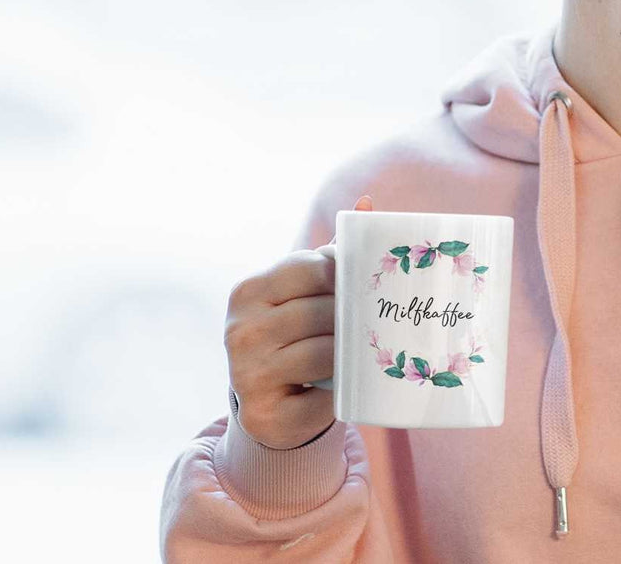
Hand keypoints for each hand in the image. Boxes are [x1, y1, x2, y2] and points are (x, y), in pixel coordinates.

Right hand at [224, 194, 371, 448]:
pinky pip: (321, 398)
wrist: (268, 405)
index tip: (368, 283)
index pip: (310, 268)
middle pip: (320, 312)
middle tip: (381, 320)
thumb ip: (331, 253)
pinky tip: (346, 389)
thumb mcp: (304, 293)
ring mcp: (246, 375)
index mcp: (248, 291)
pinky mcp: (263, 415)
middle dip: (354, 317)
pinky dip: (340, 394)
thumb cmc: (294, 335)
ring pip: (324, 353)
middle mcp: (239, 330)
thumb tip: (369, 204)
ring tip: (367, 350)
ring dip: (351, 354)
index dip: (345, 275)